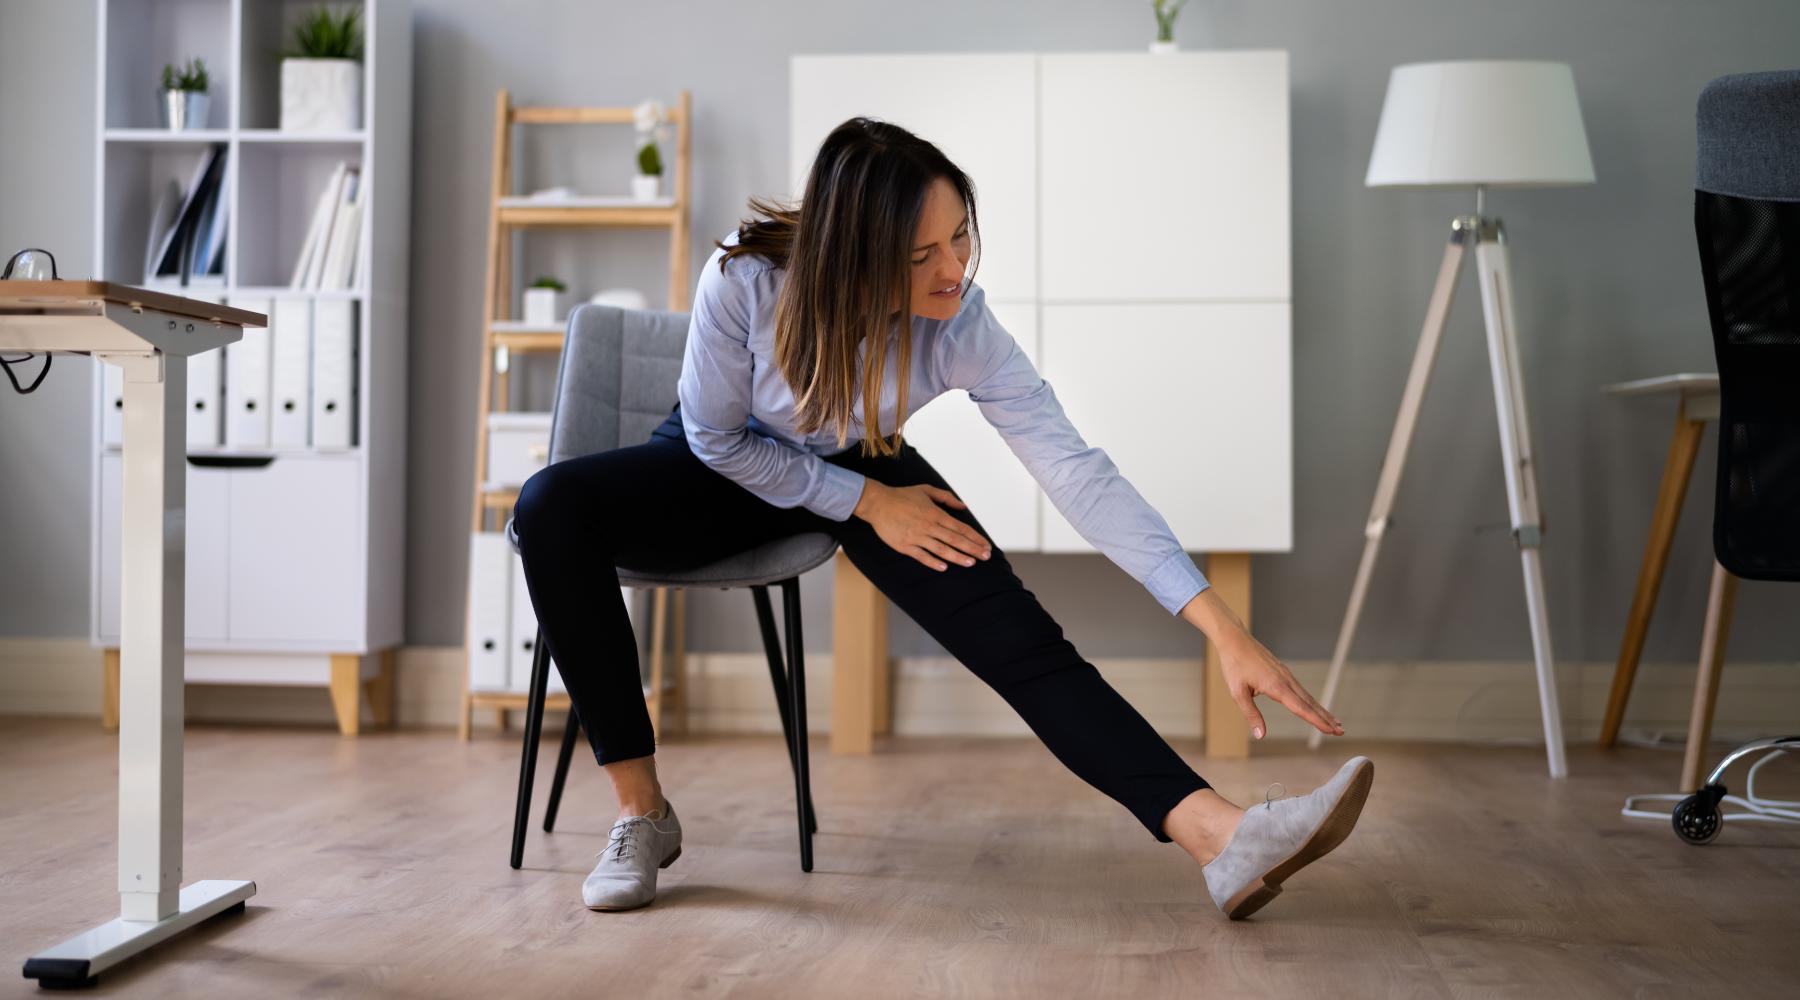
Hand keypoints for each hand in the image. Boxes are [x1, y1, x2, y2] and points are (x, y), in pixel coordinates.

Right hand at [855, 480, 992, 571]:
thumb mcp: (926, 490)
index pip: (960, 527)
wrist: (877, 503)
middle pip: (955, 540)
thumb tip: (963, 506)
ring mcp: (916, 537)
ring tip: (971, 563)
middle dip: (972, 549)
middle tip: (986, 557)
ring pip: (941, 550)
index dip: (975, 537)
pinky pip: (922, 556)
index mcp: (935, 513)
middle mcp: (928, 526)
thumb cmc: (902, 496)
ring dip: (957, 557)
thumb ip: (946, 497)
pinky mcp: (905, 546)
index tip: (986, 545)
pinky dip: (933, 562)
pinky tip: (944, 567)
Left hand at [1217, 631, 1343, 739]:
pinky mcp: (1283, 672)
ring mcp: (1286, 675)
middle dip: (1326, 718)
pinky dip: (1311, 700)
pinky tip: (1314, 706)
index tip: (1330, 730)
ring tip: (1335, 722)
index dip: (1316, 721)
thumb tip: (1260, 735)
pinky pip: (1300, 689)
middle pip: (1310, 703)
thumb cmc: (1234, 665)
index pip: (1301, 708)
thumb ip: (1251, 714)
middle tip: (1341, 731)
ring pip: (1307, 696)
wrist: (1235, 640)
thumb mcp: (1237, 692)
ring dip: (1321, 710)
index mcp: (1276, 686)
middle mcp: (1285, 680)